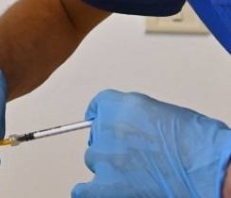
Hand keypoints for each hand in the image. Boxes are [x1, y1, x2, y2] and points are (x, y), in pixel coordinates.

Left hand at [73, 89, 230, 197]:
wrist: (211, 170)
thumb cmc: (201, 145)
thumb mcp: (166, 114)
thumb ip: (140, 118)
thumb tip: (134, 129)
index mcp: (121, 105)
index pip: (99, 107)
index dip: (106, 118)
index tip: (106, 123)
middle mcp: (108, 128)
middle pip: (98, 137)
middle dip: (113, 145)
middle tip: (137, 156)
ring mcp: (105, 157)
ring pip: (94, 161)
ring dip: (109, 168)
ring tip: (137, 175)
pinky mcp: (106, 186)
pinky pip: (83, 191)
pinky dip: (91, 192)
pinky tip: (105, 192)